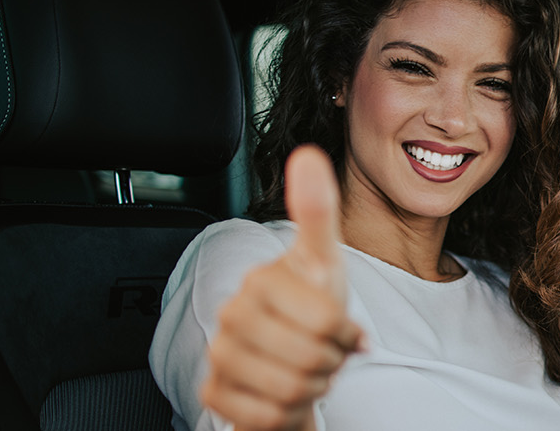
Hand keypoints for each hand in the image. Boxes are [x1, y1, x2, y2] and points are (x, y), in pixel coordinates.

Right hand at [202, 145, 363, 430]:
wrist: (291, 357)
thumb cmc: (312, 306)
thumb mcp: (326, 261)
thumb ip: (318, 210)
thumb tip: (307, 154)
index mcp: (261, 281)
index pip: (324, 319)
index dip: (345, 332)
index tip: (343, 328)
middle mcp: (231, 315)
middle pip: (307, 358)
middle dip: (331, 362)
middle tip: (328, 354)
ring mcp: (218, 355)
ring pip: (289, 390)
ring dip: (313, 387)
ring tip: (310, 371)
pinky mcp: (214, 393)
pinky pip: (266, 416)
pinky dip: (288, 413)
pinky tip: (286, 394)